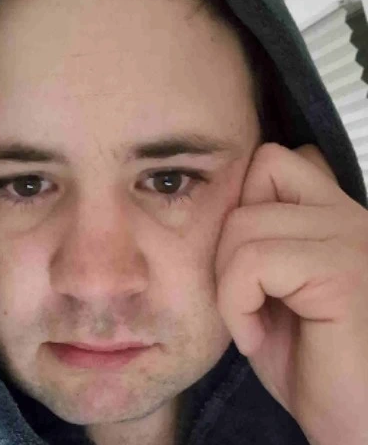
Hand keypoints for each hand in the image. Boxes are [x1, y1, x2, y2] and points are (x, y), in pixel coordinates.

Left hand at [214, 142, 367, 444]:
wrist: (355, 425)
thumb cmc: (311, 363)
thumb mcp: (273, 292)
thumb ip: (257, 244)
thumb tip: (223, 207)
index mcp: (332, 215)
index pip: (272, 160)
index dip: (243, 204)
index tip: (245, 263)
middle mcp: (348, 215)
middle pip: (249, 185)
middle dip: (227, 248)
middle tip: (243, 298)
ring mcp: (350, 237)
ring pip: (242, 225)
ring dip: (229, 284)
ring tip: (253, 323)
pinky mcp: (342, 271)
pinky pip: (252, 262)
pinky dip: (237, 305)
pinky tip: (258, 338)